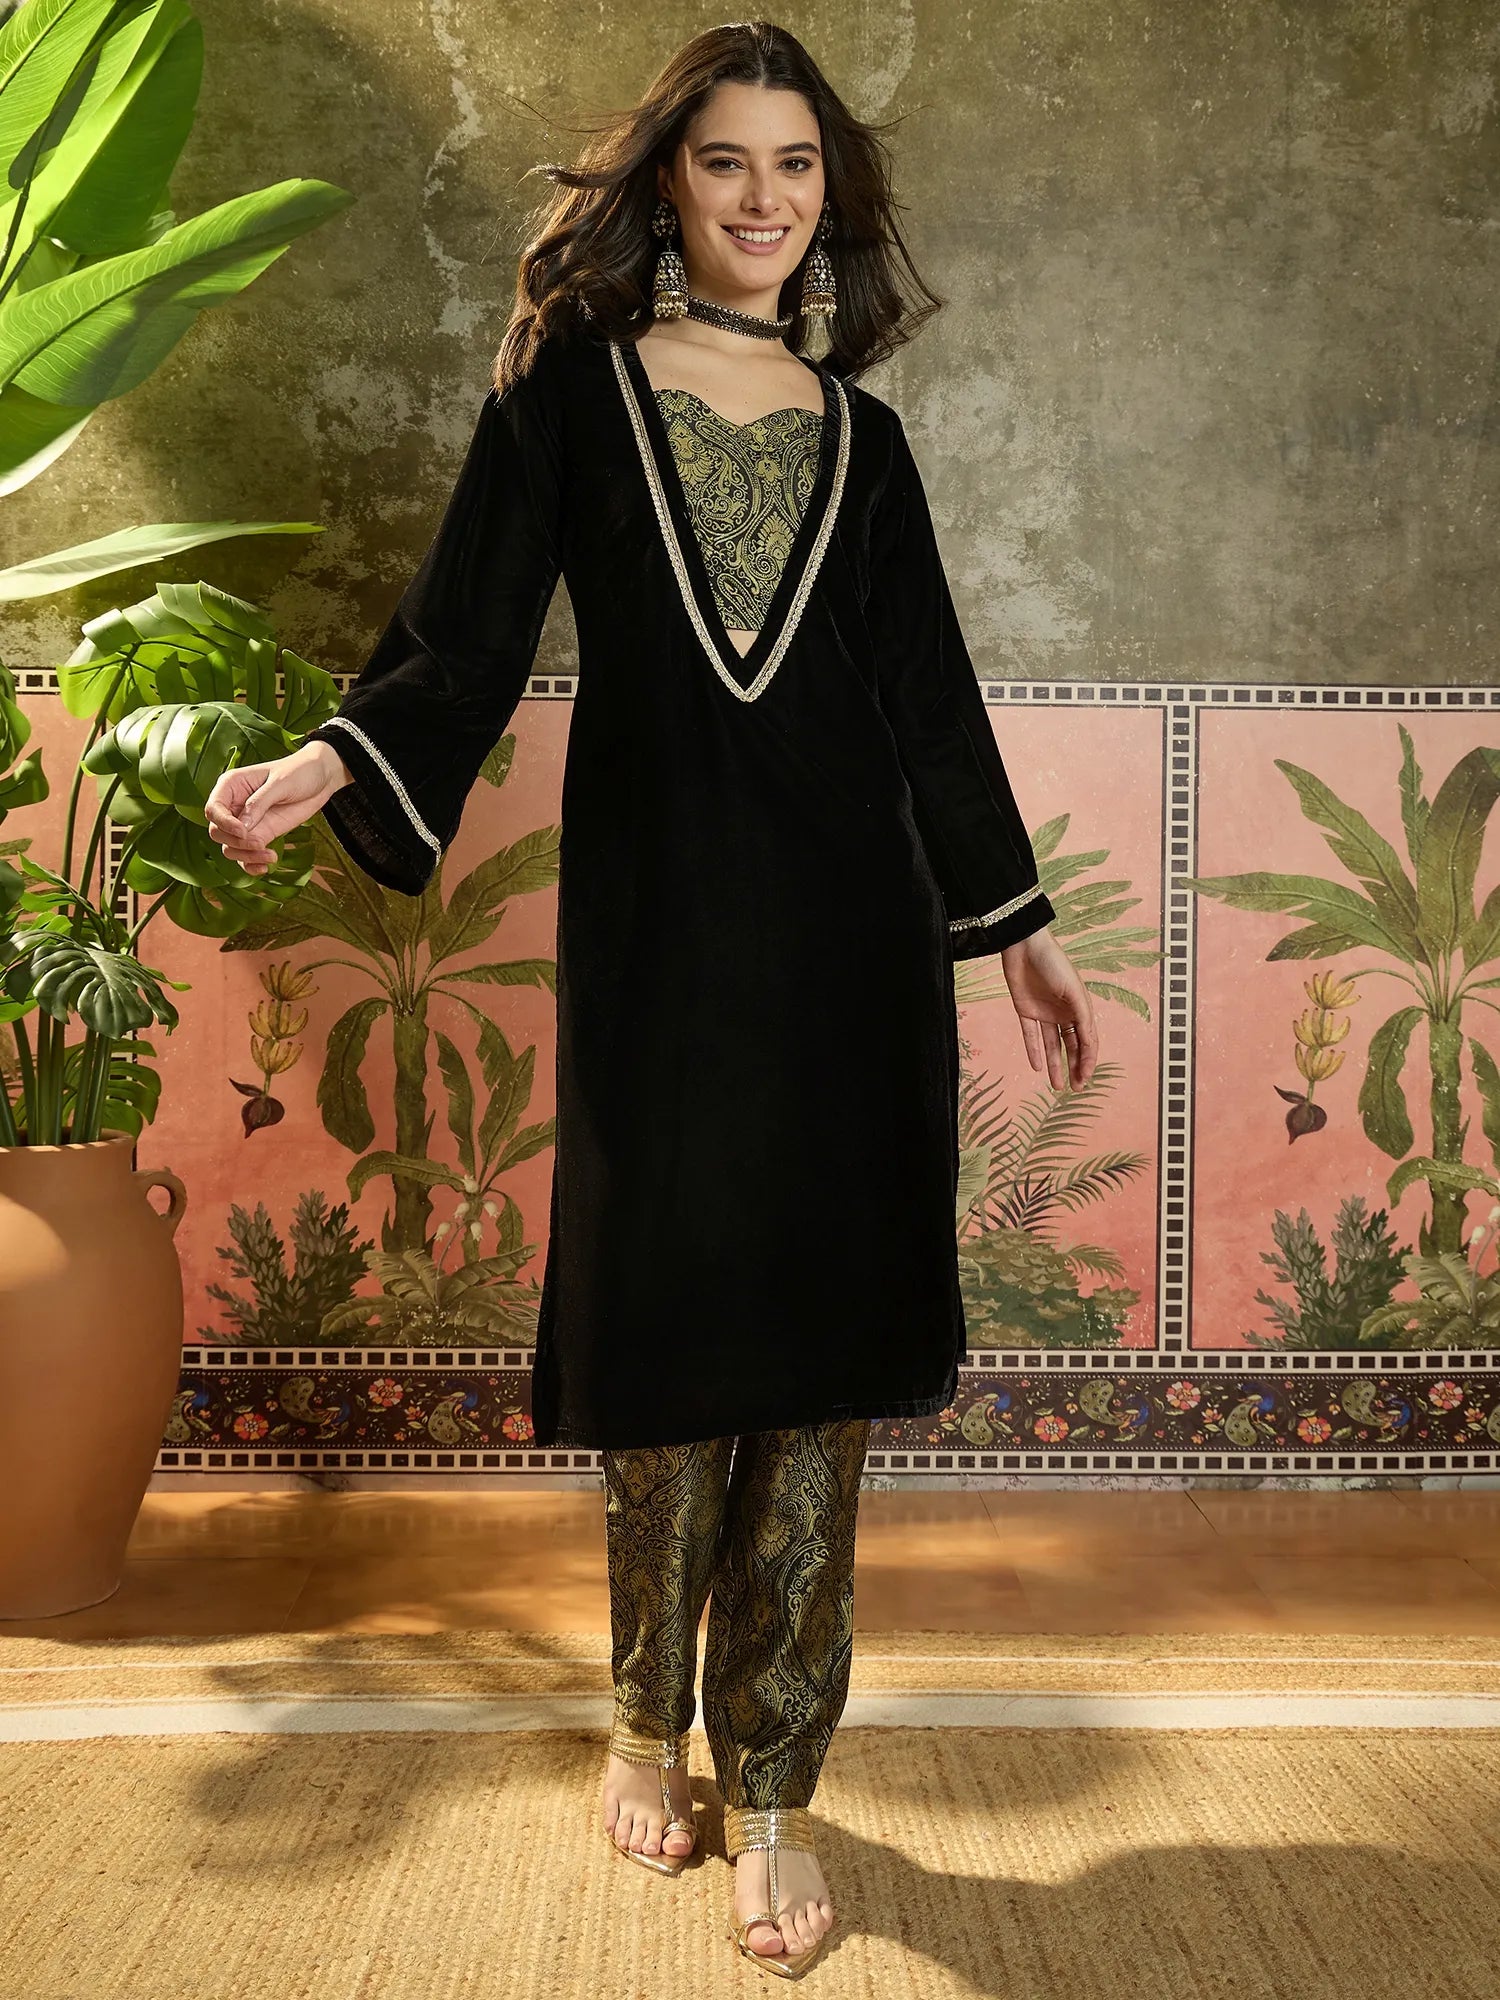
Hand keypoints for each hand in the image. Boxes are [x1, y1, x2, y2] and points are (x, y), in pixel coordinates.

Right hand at [204, 740, 349, 875]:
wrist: (321, 778)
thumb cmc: (298, 771)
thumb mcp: (280, 783)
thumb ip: (259, 803)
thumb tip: (243, 827)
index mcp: (231, 786)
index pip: (213, 809)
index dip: (224, 823)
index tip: (243, 831)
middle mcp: (234, 806)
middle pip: (217, 832)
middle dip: (235, 842)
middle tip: (259, 843)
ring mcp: (247, 823)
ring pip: (230, 847)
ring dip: (246, 857)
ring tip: (269, 856)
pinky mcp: (261, 834)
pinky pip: (247, 855)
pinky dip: (252, 865)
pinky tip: (265, 868)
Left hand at [998, 926, 1098, 1089]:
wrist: (1025, 945)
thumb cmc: (1055, 963)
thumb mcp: (1075, 991)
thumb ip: (1083, 1018)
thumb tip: (1090, 1044)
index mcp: (1080, 1008)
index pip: (1087, 1040)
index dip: (1088, 1060)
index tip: (1086, 1078)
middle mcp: (1064, 1013)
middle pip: (1072, 1046)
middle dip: (1075, 1067)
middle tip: (1075, 1088)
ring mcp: (1045, 1013)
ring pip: (1052, 1046)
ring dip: (1055, 1065)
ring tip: (1057, 1086)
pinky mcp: (1025, 1011)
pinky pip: (1031, 1036)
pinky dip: (1034, 1051)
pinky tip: (1036, 1068)